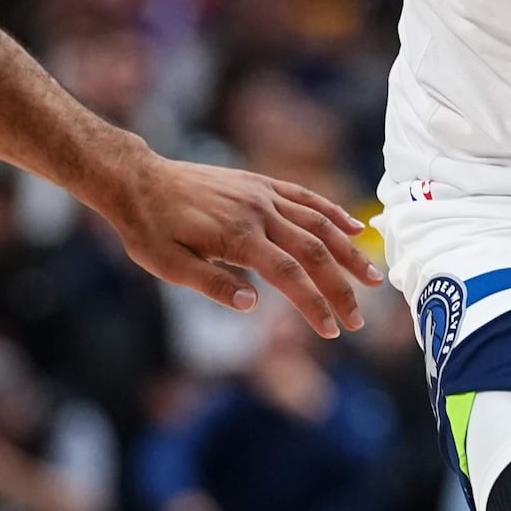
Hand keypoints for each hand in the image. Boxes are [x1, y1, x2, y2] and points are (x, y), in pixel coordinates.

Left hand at [91, 155, 380, 337]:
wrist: (137, 181)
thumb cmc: (148, 229)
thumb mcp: (168, 266)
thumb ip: (213, 285)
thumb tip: (254, 305)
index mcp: (237, 237)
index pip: (288, 275)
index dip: (314, 304)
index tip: (331, 330)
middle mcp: (257, 212)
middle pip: (313, 251)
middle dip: (340, 287)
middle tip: (357, 319)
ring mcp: (261, 194)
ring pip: (318, 222)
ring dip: (349, 251)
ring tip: (373, 279)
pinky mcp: (259, 184)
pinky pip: (304, 197)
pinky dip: (332, 212)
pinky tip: (354, 228)